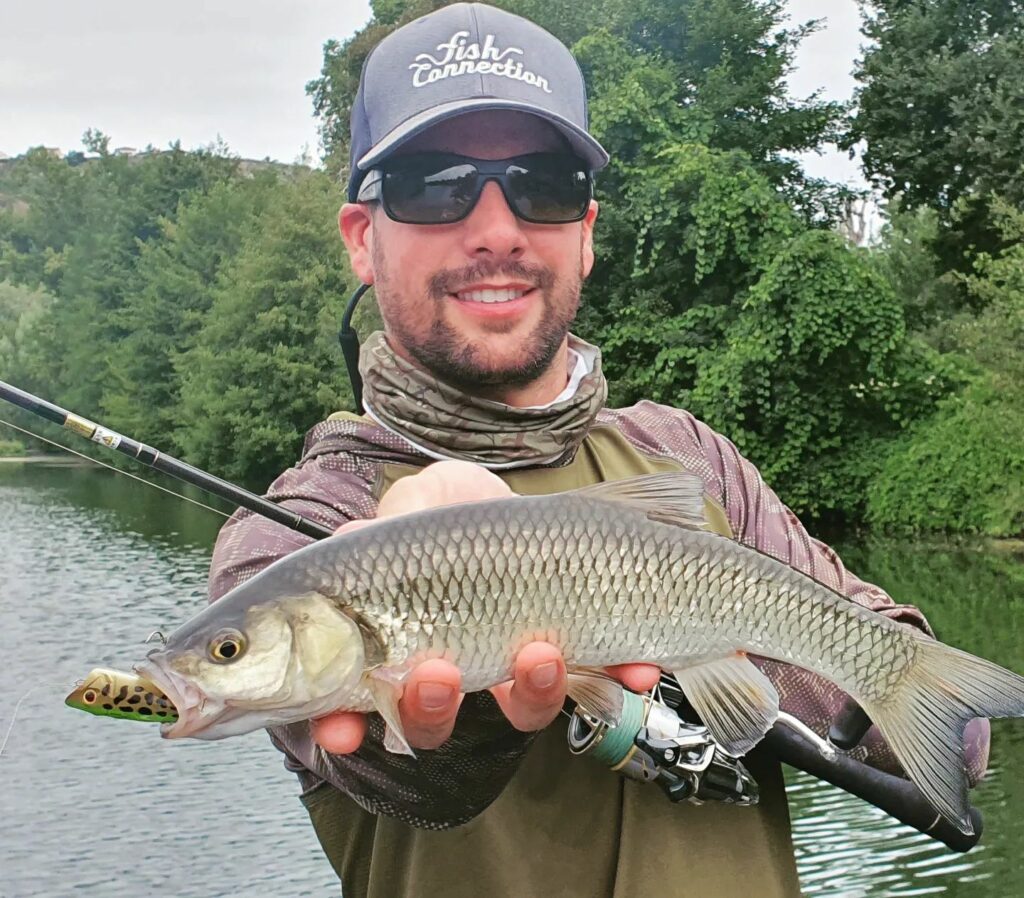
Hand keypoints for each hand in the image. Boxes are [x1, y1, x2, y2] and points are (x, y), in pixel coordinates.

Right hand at [310, 461, 660, 753]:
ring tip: (540, 655)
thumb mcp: (420, 500)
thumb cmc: (456, 505)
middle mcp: (453, 667)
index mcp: (397, 639)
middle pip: (431, 719)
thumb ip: (391, 521)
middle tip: (436, 676)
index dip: (339, 721)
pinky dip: (618, 677)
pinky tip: (637, 667)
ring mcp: (513, 667)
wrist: (531, 499)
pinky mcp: (574, 657)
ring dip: (530, 694)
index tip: (338, 729)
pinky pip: (597, 682)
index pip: (354, 695)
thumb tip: (360, 534)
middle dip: (429, 710)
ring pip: (519, 709)